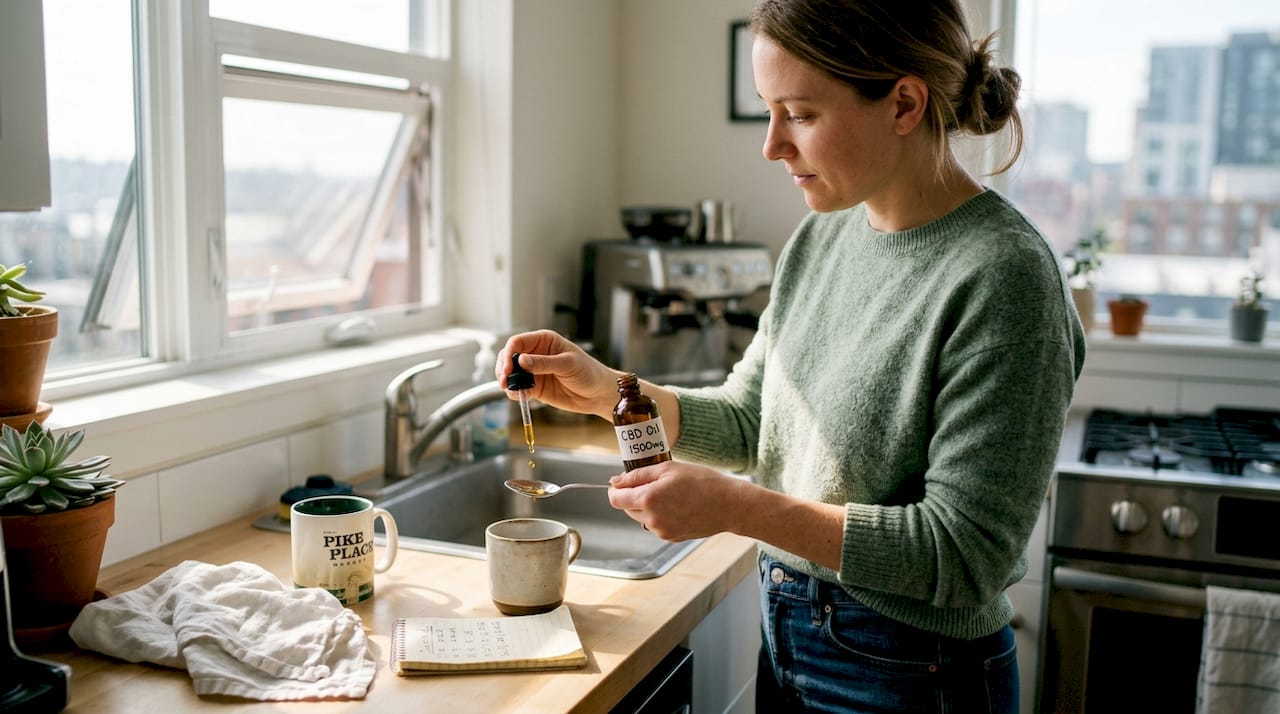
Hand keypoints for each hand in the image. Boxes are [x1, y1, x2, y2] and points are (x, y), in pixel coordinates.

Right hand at [496, 330, 622, 419]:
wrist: (598, 394)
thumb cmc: (588, 372)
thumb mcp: (568, 364)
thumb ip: (544, 363)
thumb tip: (522, 360)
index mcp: (544, 341)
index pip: (518, 342)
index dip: (510, 353)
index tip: (509, 368)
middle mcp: (536, 354)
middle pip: (509, 357)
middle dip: (504, 368)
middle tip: (506, 381)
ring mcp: (534, 371)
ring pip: (511, 373)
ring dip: (507, 381)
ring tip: (511, 389)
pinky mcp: (535, 387)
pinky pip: (518, 388)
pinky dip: (515, 392)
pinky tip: (520, 396)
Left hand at [607, 462, 746, 540]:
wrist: (729, 505)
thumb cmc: (702, 481)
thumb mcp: (669, 468)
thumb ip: (638, 475)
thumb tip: (616, 481)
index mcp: (648, 499)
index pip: (615, 498)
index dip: (616, 489)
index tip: (625, 482)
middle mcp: (651, 519)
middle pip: (627, 508)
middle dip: (634, 496)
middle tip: (656, 483)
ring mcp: (661, 531)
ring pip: (641, 518)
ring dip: (648, 506)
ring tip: (671, 495)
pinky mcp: (671, 537)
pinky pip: (656, 525)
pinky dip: (661, 515)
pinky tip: (679, 506)